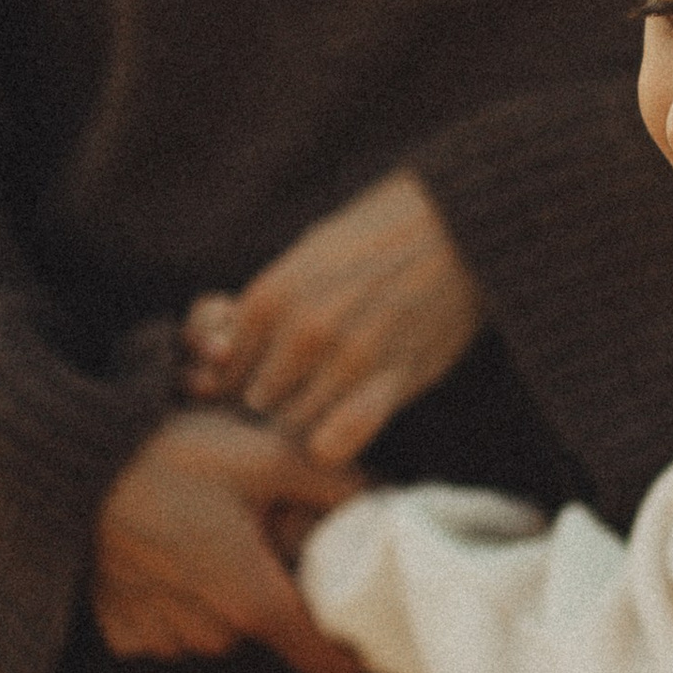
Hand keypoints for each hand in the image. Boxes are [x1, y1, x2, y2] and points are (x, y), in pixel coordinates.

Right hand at [93, 409, 369, 672]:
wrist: (57, 467)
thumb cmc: (167, 458)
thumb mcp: (265, 456)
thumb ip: (336, 484)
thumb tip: (385, 501)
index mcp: (255, 601)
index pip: (330, 667)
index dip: (352, 648)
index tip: (357, 619)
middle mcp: (210, 635)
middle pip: (272, 628)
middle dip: (275, 588)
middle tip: (260, 529)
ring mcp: (163, 637)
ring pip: (220, 627)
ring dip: (222, 593)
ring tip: (203, 529)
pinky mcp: (121, 631)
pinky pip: (170, 626)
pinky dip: (175, 596)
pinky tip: (161, 550)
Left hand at [182, 171, 486, 465]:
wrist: (455, 228)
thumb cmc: (377, 239)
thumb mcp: (305, 255)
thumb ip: (259, 308)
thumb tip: (217, 354)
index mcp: (270, 296)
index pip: (226, 372)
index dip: (243, 379)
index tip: (268, 373)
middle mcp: (301, 331)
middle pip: (258, 403)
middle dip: (275, 402)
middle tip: (304, 386)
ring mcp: (346, 359)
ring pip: (293, 427)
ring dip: (307, 421)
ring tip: (331, 398)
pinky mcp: (391, 381)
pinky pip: (335, 442)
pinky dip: (334, 443)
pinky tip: (350, 421)